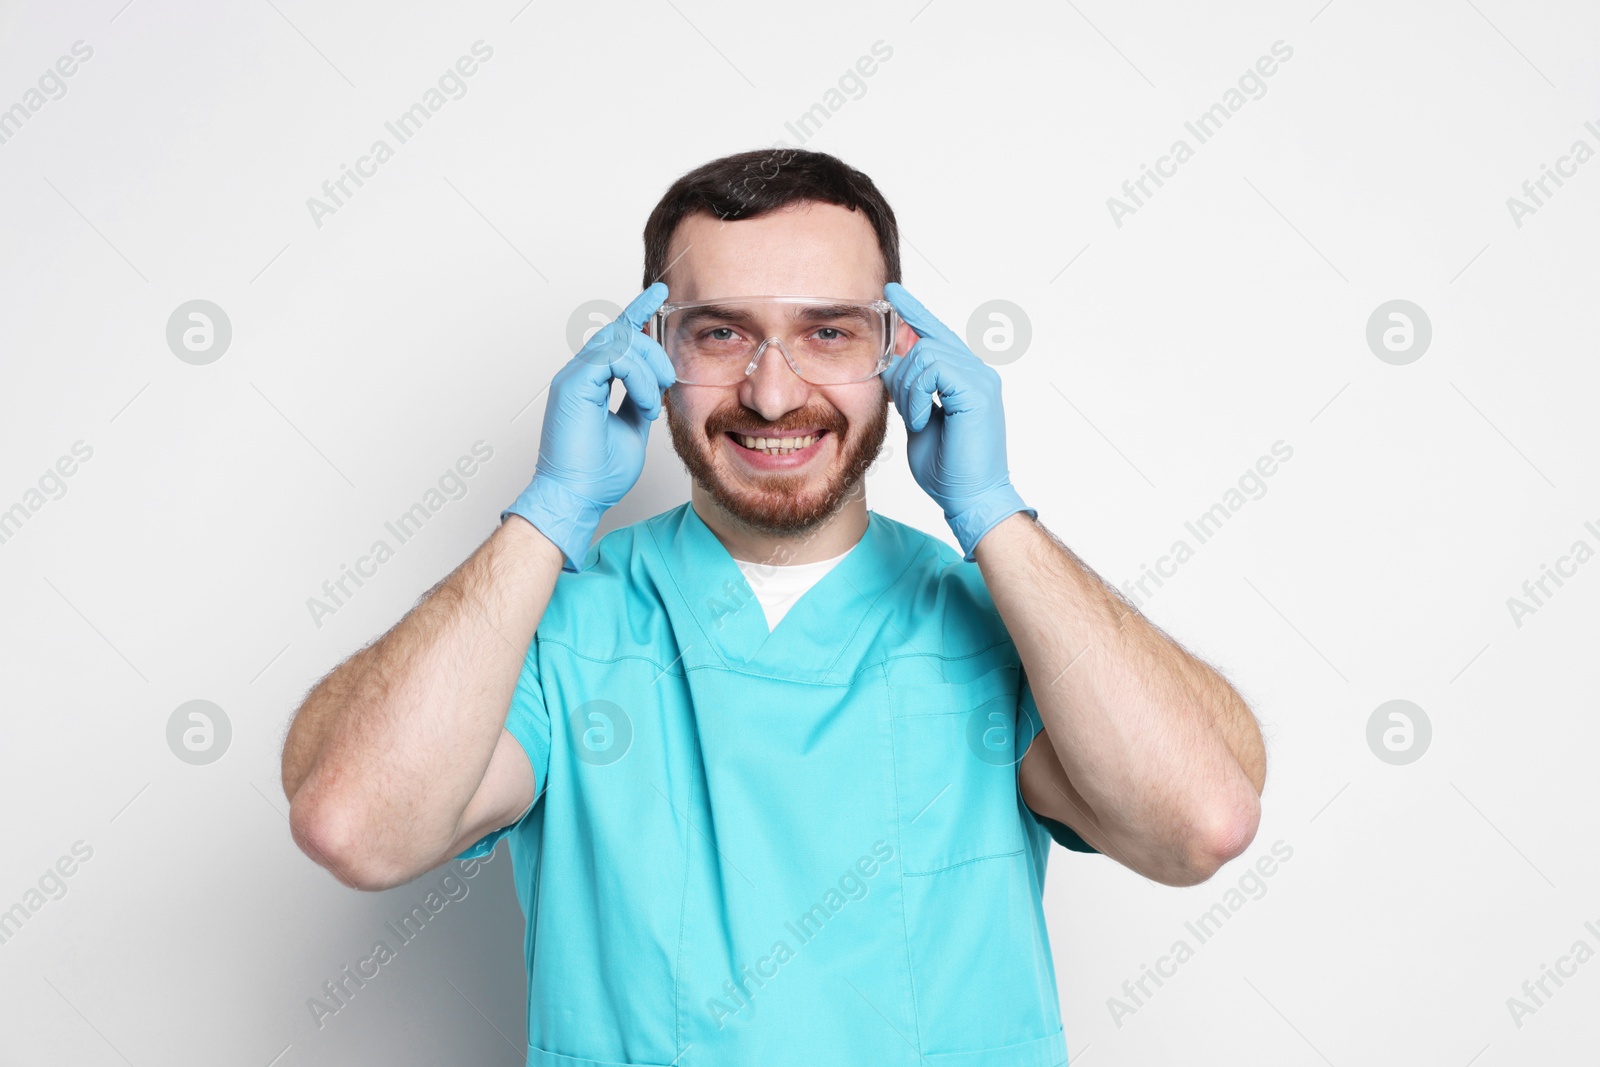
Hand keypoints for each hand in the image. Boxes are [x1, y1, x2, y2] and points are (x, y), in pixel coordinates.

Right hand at [503, 283, 675, 571]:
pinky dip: (637, 379)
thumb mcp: (631, 430)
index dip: (638, 312)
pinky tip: (643, 402)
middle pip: (621, 335)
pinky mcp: (573, 385)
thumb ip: (638, 403)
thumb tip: (652, 390)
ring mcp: (573, 378)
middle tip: (669, 381)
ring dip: (647, 367)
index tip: (660, 294)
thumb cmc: (596, 474)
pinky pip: (613, 359)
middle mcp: (579, 375)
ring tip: (653, 400)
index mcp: (589, 382)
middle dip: (653, 350)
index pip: (615, 337)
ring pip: (619, 342)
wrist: (577, 498)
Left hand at [881, 282, 1033, 561]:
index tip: (892, 293)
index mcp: (965, 378)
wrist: (970, 499)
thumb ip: (909, 390)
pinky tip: (923, 419)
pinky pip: (932, 368)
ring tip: (916, 419)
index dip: (914, 312)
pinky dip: (918, 395)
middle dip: (902, 367)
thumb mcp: (918, 420)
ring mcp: (980, 379)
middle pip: (926, 338)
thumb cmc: (949, 470)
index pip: (936, 334)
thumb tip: (892, 364)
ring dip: (909, 388)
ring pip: (925, 352)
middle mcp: (977, 372)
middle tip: (902, 405)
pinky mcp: (977, 390)